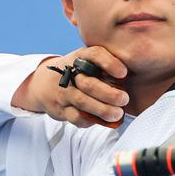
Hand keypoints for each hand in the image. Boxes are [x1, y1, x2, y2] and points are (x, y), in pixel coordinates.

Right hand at [11, 45, 129, 128]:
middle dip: (108, 94)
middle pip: (88, 84)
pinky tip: (103, 120)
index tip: (123, 73)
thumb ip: (106, 64)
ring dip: (102, 110)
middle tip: (124, 99)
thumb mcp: (88, 60)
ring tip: (117, 114)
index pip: (94, 55)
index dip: (109, 63)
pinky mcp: (61, 109)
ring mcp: (64, 93)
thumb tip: (132, 75)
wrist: (43, 83)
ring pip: (82, 102)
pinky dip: (90, 120)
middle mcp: (70, 74)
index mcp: (81, 58)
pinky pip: (75, 117)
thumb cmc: (77, 72)